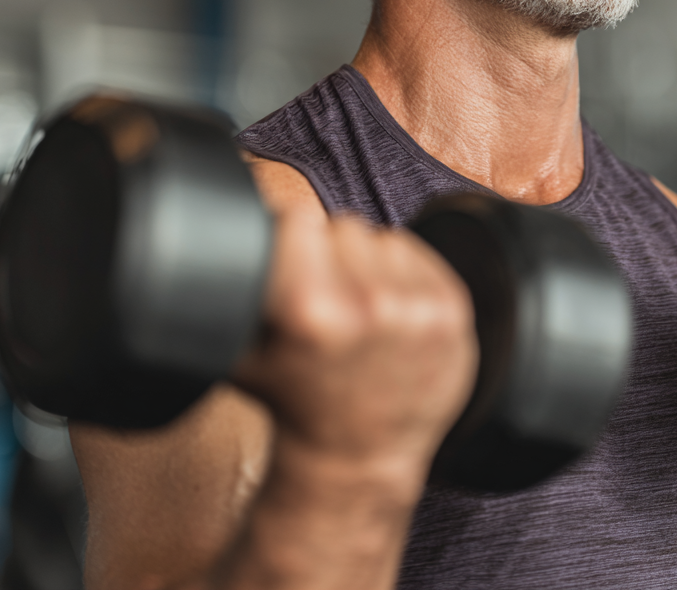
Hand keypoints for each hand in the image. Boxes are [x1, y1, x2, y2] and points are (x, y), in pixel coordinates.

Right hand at [232, 204, 477, 493]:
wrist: (359, 457)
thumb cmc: (295, 401)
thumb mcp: (240, 350)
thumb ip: (230, 288)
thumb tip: (225, 233)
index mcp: (310, 308)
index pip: (298, 219)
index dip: (289, 239)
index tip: (291, 266)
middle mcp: (368, 302)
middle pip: (343, 226)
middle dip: (329, 254)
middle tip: (325, 300)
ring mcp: (416, 305)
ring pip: (382, 238)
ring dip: (368, 264)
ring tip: (357, 311)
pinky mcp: (451, 308)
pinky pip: (417, 255)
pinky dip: (402, 274)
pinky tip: (388, 314)